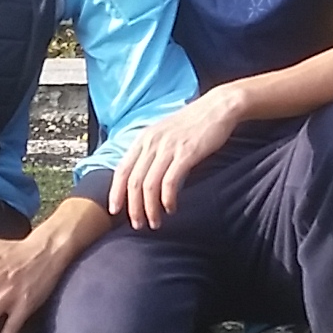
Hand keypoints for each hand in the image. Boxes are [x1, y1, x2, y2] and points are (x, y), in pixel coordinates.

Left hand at [106, 88, 244, 228]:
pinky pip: (170, 182)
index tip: (114, 211)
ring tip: (155, 222)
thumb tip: (142, 177)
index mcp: (144, 138)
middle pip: (134, 182)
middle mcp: (152, 143)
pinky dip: (167, 199)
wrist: (218, 107)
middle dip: (133, 208)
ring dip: (149, 209)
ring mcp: (169, 148)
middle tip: (138, 224)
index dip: (115, 193)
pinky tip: (171, 208)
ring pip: (149, 186)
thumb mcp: (164, 133)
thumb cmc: (193, 123)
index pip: (121, 170)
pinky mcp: (186, 153)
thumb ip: (152, 152)